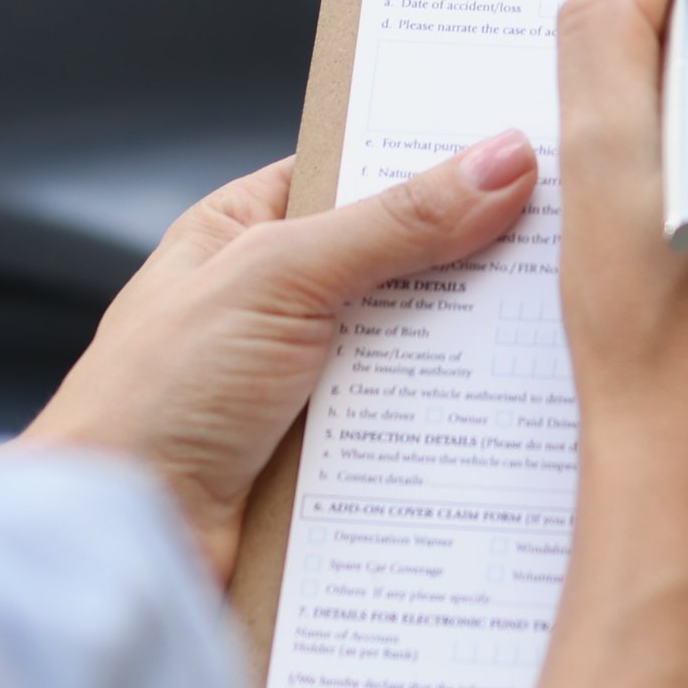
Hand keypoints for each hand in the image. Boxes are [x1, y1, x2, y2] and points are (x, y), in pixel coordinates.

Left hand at [18, 133, 538, 583]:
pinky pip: (413, 426)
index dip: (435, 155)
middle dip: (473, 257)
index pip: (358, 168)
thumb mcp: (278, 277)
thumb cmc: (153, 397)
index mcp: (246, 229)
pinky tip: (516, 416)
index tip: (526, 141)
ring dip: (470, 350)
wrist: (119, 547)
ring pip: (417, 348)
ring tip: (562, 326)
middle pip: (403, 261)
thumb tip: (500, 159)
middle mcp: (279, 301)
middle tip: (569, 237)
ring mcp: (308, 383)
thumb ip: (394, 221)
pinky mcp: (333, 459)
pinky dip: (454, 424)